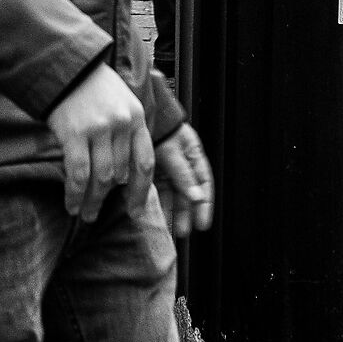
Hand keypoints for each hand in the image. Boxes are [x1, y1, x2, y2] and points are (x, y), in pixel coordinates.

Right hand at [47, 63, 153, 221]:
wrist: (65, 67)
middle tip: (97, 212)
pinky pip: (78, 174)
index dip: (140, 192)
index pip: (145, 163)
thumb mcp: (121, 105)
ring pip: (101, 178)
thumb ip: (126, 135)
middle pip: (120, 174)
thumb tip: (124, 177)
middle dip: (108, 197)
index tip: (135, 211)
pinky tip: (71, 204)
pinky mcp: (75, 134)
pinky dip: (75, 194)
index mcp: (137, 118)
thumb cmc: (94, 88)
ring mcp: (99, 129)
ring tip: (85, 213)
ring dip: (92, 201)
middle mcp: (122, 124)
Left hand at [154, 124, 214, 238]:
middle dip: (186, 212)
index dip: (205, 204)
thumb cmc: (158, 125)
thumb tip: (196, 197)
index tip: (203, 223)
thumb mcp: (172, 151)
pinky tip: (150, 210)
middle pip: (187, 191)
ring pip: (171, 192)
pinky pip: (155, 187)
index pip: (203, 182)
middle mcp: (182, 160)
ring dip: (171, 210)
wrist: (137, 110)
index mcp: (193, 153)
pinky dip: (154, 200)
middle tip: (183, 231)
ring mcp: (166, 164)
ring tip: (169, 227)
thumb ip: (183, 174)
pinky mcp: (151, 167)